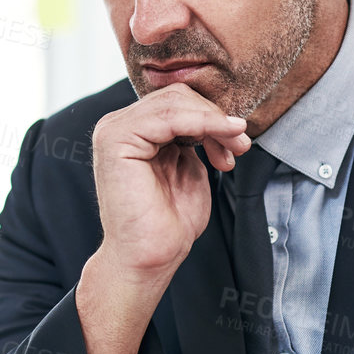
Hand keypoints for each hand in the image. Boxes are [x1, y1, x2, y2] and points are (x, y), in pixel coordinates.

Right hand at [89, 83, 250, 277]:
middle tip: (240, 144)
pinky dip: (203, 122)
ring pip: (175, 101)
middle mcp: (118, 126)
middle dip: (216, 117)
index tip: (237, 143)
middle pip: (177, 96)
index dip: (213, 116)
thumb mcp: (188, 167)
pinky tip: (223, 137)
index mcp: (133, 131)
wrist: (149, 257)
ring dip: (214, 120)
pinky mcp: (116, 140)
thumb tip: (215, 115)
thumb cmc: (168, 223)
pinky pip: (168, 115)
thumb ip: (192, 138)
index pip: (178, 102)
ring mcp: (113, 131)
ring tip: (235, 146)